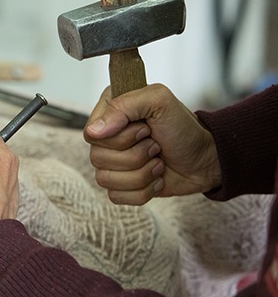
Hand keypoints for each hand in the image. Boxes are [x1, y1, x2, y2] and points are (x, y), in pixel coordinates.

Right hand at [84, 84, 220, 204]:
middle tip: (156, 146)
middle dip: (135, 156)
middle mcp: (106, 137)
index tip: (145, 129)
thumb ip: (124, 105)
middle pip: (97, 158)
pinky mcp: (120, 185)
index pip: (91, 133)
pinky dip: (143, 190)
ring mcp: (112, 163)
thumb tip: (94, 131)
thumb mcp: (160, 100)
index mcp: (110, 112)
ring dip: (141, 174)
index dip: (119, 137)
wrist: (205, 158)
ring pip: (105, 180)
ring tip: (158, 162)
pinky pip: (116, 196)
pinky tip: (156, 179)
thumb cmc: (184, 128)